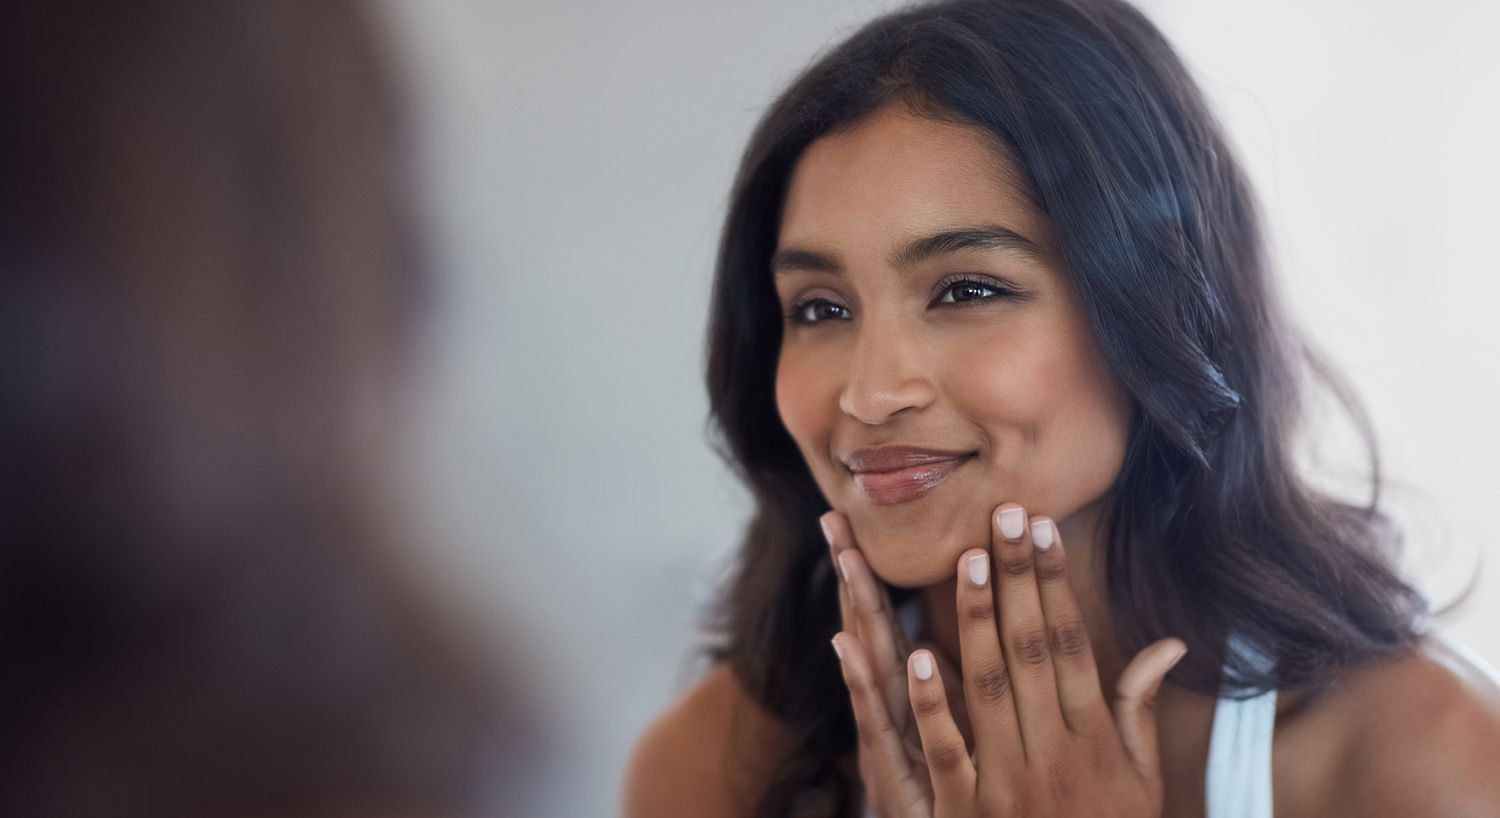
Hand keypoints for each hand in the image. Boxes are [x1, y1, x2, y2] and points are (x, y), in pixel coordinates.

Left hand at [828, 503, 1187, 817]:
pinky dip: (932, 703)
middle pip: (1032, 650)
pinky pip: (947, 750)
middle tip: (1004, 513)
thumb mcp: (1139, 781)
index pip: (1071, 644)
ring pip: (990, 689)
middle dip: (1019, 579)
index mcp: (1095, 739)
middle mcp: (1056, 754)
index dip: (1056, 585)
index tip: (1042, 530)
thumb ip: (1138, 709)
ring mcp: (1009, 784)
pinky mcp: (966, 813)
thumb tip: (1170, 643)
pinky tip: (918, 654)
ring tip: (969, 559)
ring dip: (977, 621)